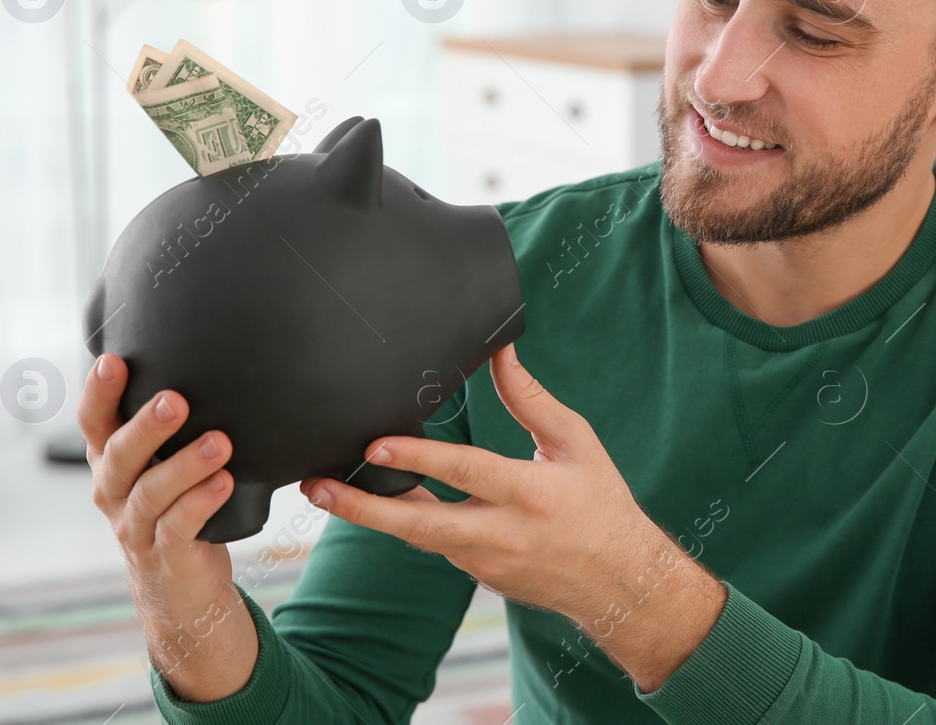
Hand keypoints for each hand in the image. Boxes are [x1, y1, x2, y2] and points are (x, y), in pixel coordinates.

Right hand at [79, 353, 257, 701]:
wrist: (178, 586)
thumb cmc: (175, 504)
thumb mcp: (161, 462)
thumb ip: (173, 424)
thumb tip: (213, 357)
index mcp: (110, 461)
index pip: (93, 422)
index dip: (98, 393)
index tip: (113, 361)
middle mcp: (113, 491)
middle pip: (119, 454)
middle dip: (146, 426)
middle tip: (175, 400)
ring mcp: (135, 526)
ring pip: (151, 492)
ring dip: (184, 465)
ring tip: (219, 442)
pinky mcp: (165, 555)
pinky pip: (178, 527)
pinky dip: (200, 504)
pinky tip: (225, 483)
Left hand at [299, 343, 725, 690]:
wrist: (618, 582)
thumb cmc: (602, 503)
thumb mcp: (575, 442)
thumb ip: (531, 399)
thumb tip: (500, 353)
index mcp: (531, 493)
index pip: (467, 471)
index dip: (419, 459)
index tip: (376, 446)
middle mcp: (502, 533)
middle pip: (420, 524)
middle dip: (363, 507)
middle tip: (317, 488)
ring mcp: (485, 562)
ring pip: (417, 537)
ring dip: (370, 514)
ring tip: (322, 491)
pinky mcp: (476, 574)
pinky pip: (433, 543)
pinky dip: (403, 522)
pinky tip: (370, 502)